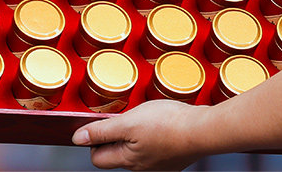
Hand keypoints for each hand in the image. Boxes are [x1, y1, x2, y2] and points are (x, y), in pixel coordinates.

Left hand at [72, 100, 208, 170]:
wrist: (203, 130)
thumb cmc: (168, 124)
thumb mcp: (129, 122)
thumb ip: (103, 131)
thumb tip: (78, 138)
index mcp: (127, 160)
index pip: (97, 158)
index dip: (95, 139)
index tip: (102, 122)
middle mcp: (141, 168)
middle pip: (117, 154)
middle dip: (116, 135)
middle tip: (126, 115)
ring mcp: (158, 165)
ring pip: (136, 150)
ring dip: (135, 134)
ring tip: (146, 117)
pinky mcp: (173, 159)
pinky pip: (154, 148)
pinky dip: (153, 136)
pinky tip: (162, 124)